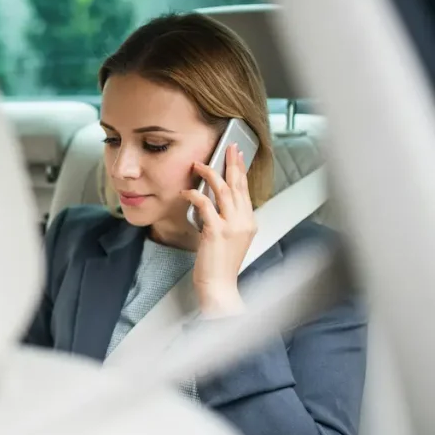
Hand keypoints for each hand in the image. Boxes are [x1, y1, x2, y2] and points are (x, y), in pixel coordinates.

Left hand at [181, 144, 257, 316]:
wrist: (220, 286)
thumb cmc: (220, 265)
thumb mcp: (229, 238)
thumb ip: (226, 220)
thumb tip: (212, 202)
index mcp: (249, 222)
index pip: (245, 190)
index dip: (240, 171)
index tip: (236, 156)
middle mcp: (244, 221)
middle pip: (238, 185)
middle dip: (232, 163)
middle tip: (227, 147)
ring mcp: (232, 226)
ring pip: (223, 190)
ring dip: (209, 174)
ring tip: (198, 165)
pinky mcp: (216, 231)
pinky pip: (205, 205)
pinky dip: (194, 195)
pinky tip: (185, 192)